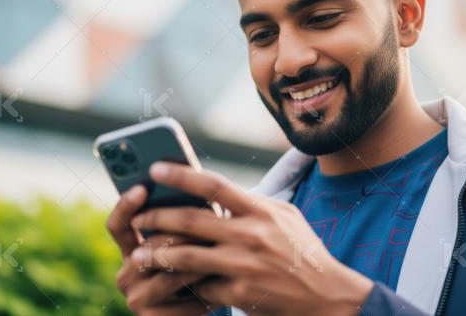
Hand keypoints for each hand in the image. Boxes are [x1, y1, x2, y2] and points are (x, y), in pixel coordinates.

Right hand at [106, 185, 210, 314]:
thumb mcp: (184, 246)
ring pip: (169, 273)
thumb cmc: (195, 270)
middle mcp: (126, 275)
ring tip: (221, 250)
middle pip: (150, 247)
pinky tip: (226, 282)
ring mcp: (136, 299)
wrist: (197, 311)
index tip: (142, 187)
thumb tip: (195, 191)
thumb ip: (181, 224)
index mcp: (129, 251)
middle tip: (208, 220)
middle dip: (182, 233)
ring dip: (198, 261)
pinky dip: (206, 290)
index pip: (118, 225)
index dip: (126, 205)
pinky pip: (183, 301)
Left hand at [128, 162, 373, 314]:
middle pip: (192, 220)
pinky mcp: (241, 294)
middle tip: (137, 218)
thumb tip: (214, 190)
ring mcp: (245, 265)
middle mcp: (252, 234)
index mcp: (261, 210)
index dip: (182, 174)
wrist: (328, 297)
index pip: (214, 185)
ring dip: (157, 255)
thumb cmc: (303, 252)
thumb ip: (251, 203)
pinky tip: (174, 283)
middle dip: (156, 218)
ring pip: (187, 257)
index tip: (156, 169)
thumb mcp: (285, 216)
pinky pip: (202, 286)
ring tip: (137, 254)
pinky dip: (187, 284)